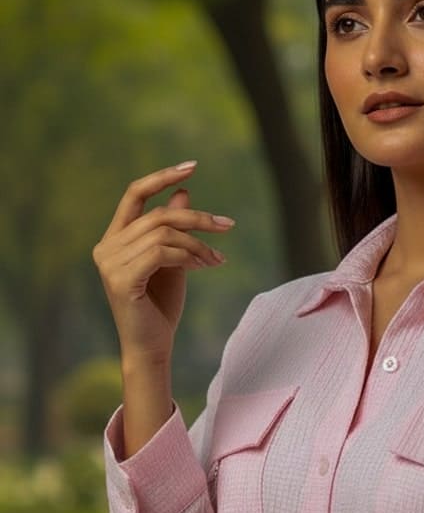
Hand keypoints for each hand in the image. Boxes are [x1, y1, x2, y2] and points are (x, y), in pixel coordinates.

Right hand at [92, 162, 234, 363]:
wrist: (152, 347)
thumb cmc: (161, 307)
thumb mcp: (174, 260)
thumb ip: (175, 229)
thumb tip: (184, 193)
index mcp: (114, 239)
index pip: (134, 194)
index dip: (162, 177)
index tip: (192, 166)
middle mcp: (106, 247)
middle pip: (158, 214)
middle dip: (197, 218)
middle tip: (228, 226)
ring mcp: (109, 263)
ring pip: (164, 233)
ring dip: (198, 244)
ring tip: (217, 259)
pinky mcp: (121, 279)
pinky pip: (163, 252)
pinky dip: (189, 256)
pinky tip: (205, 266)